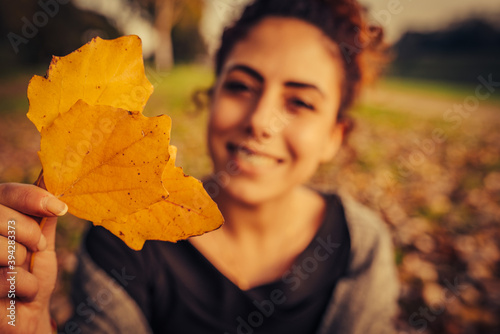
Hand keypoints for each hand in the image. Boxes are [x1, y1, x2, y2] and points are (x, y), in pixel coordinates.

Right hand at [0, 183, 66, 332]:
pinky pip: (5, 279)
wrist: (27, 312)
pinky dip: (23, 289)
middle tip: (35, 249)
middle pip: (4, 219)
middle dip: (30, 236)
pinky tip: (15, 295)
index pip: (8, 192)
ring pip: (5, 252)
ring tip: (22, 275)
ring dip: (26, 268)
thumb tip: (57, 184)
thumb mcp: (43, 240)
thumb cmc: (33, 272)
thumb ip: (44, 216)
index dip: (33, 198)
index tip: (59, 207)